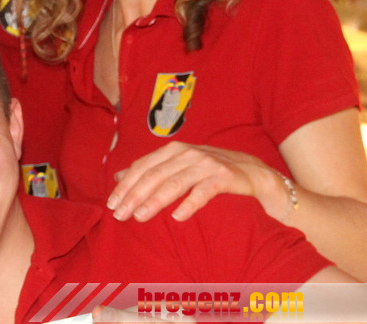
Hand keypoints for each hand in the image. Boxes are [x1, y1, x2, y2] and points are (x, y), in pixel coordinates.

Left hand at [105, 141, 275, 222]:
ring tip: (140, 217)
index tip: (111, 204)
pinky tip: (177, 217)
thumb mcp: (178, 167)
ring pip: (174, 183)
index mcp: (172, 150)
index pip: (142, 167)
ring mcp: (206, 164)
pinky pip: (203, 191)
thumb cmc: (211, 173)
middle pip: (154, 175)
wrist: (255, 174)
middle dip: (134, 195)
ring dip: (155, 201)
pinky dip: (189, 203)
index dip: (125, 185)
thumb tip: (118, 176)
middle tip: (120, 215)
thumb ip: (151, 169)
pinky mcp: (224, 176)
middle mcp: (187, 153)